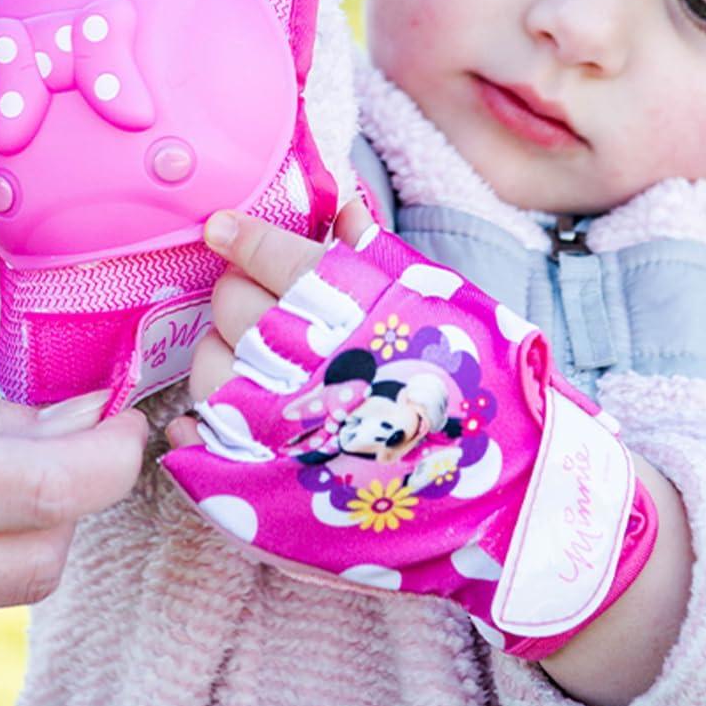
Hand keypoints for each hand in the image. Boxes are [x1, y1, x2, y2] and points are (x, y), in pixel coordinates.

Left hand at [163, 215, 657, 661]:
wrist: (504, 495)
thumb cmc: (480, 390)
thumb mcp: (440, 305)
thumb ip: (379, 257)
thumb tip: (341, 209)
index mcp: (350, 310)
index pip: (271, 257)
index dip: (244, 237)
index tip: (224, 227)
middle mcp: (305, 361)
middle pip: (232, 303)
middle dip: (237, 290)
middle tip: (262, 297)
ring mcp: (280, 423)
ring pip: (208, 364)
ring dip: (220, 351)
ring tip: (253, 359)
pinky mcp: (265, 481)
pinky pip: (203, 434)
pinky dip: (201, 418)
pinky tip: (223, 408)